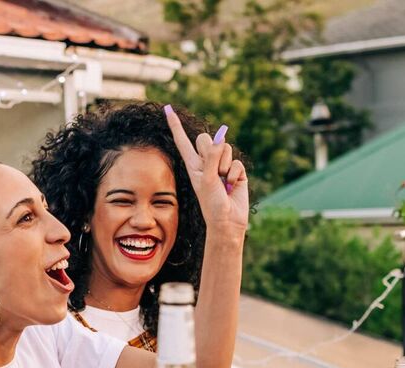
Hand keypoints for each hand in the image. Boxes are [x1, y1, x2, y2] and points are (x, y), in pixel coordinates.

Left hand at [164, 106, 248, 233]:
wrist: (227, 221)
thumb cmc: (212, 204)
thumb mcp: (207, 179)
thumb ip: (212, 157)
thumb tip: (221, 137)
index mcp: (193, 164)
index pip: (182, 140)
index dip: (175, 125)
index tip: (167, 109)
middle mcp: (206, 162)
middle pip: (207, 139)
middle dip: (211, 151)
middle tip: (214, 171)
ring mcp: (222, 166)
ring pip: (225, 148)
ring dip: (225, 166)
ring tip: (223, 183)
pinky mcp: (236, 171)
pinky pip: (237, 162)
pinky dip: (235, 175)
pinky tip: (232, 186)